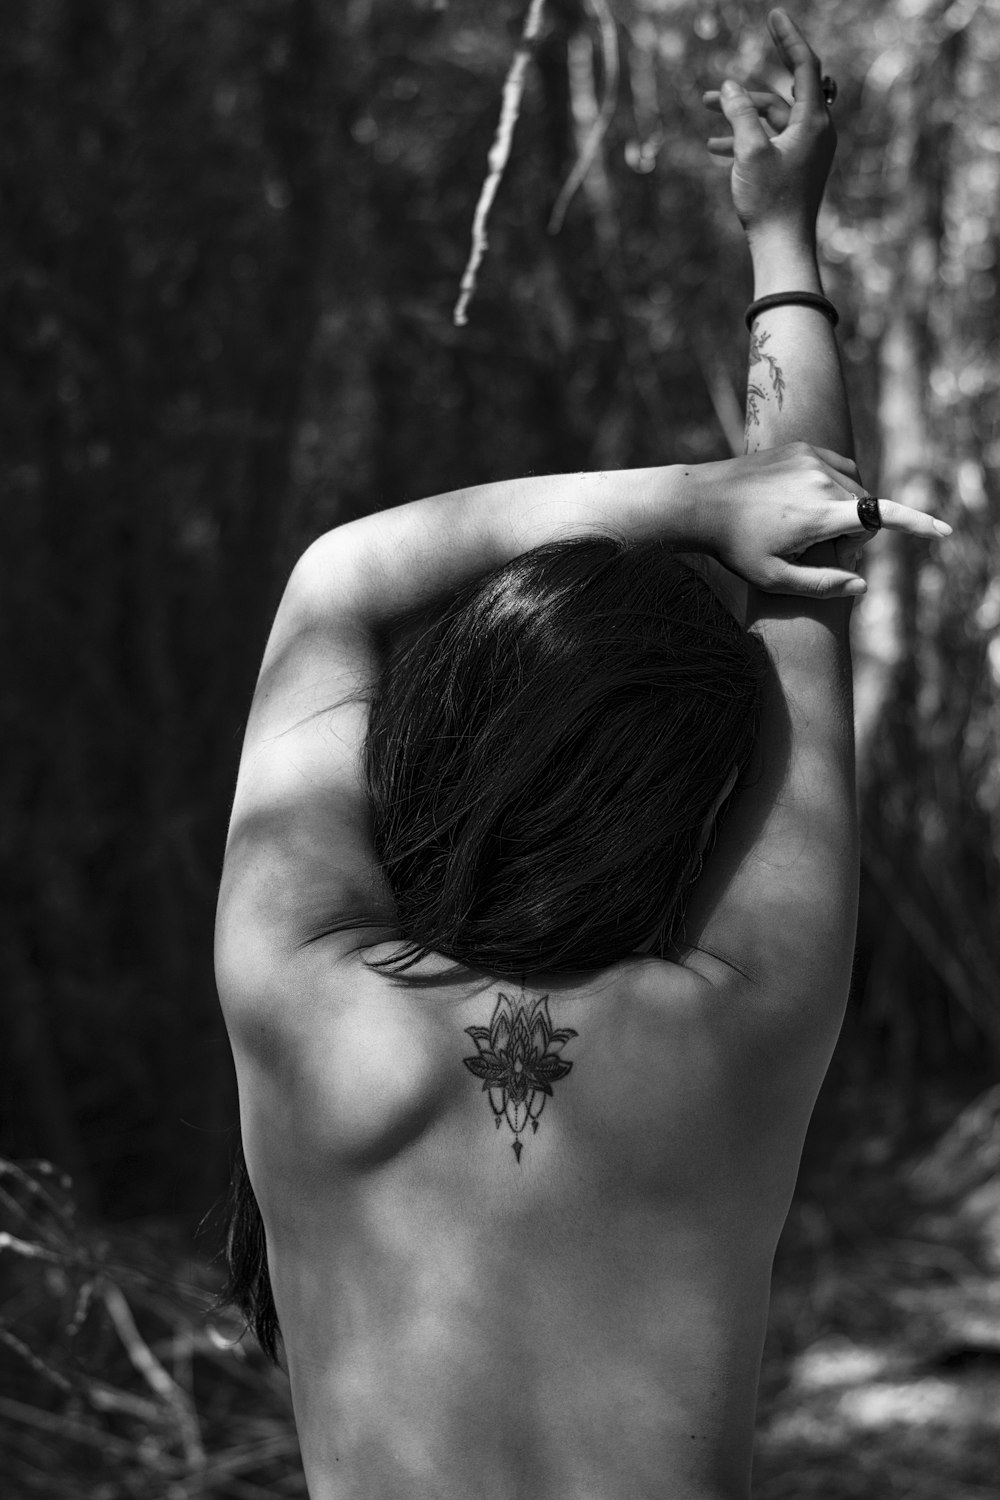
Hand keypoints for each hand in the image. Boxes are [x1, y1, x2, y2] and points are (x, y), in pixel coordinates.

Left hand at [694, 443, 950, 596]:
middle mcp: (820, 480)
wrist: (701, 502)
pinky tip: (810, 503)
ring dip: (847, 509)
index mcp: (818, 515)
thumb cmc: (734, 547)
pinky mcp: (802, 447)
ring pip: (855, 487)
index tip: (942, 531)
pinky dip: (837, 486)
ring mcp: (811, 459)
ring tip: (811, 529)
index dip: (916, 524)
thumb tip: (862, 583)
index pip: (881, 516)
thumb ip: (822, 585)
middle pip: (866, 508)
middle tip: (823, 552)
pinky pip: (840, 468)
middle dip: (856, 532)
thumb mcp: (773, 579)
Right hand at [703, 9, 833, 243]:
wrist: (782, 248)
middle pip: (779, 97)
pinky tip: (716, 147)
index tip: (774, 15)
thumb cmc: (770, 201)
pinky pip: (769, 142)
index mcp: (813, 122)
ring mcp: (805, 151)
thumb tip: (730, 86)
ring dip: (738, 118)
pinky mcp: (794, 168)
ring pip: (770, 121)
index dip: (788, 38)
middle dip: (743, 94)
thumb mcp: (749, 152)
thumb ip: (739, 113)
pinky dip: (744, 140)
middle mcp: (815, 132)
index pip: (804, 66)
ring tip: (705, 116)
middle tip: (710, 94)